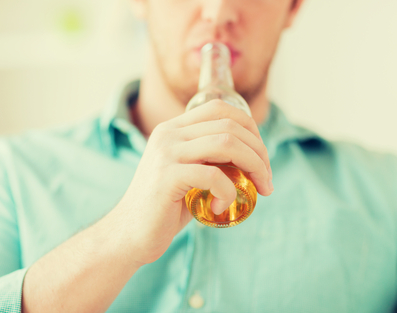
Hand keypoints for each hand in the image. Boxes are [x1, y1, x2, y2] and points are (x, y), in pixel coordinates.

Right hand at [113, 100, 272, 264]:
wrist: (129, 234)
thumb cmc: (165, 207)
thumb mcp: (189, 173)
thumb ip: (211, 159)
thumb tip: (253, 157)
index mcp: (173, 128)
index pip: (221, 109)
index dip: (250, 128)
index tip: (262, 157)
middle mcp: (168, 133)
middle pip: (230, 126)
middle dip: (259, 152)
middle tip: (266, 180)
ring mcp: (166, 153)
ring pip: (226, 144)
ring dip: (253, 166)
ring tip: (258, 190)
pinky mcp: (167, 176)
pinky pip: (213, 176)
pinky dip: (227, 193)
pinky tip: (220, 208)